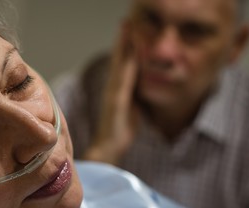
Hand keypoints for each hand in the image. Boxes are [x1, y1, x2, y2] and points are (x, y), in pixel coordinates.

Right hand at [84, 22, 140, 163]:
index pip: (122, 62)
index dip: (125, 45)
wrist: (109, 146)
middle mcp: (113, 87)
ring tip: (126, 29)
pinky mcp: (115, 103)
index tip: (129, 27)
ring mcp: (113, 94)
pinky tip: (130, 56)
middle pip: (119, 59)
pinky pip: (121, 81)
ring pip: (119, 66)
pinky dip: (125, 67)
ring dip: (123, 47)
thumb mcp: (130, 106)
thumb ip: (132, 92)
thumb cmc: (119, 127)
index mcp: (118, 88)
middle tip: (127, 20)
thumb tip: (139, 81)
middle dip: (123, 39)